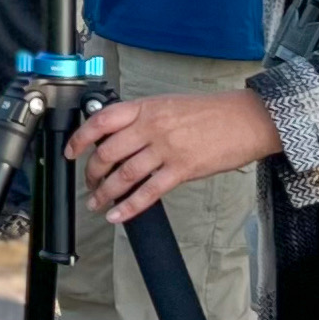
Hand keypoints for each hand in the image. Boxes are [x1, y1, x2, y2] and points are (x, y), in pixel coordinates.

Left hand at [67, 88, 281, 223]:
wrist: (246, 119)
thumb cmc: (212, 112)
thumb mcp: (170, 105)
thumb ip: (144, 118)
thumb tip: (118, 137)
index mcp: (147, 108)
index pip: (102, 121)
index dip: (80, 138)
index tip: (71, 152)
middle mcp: (153, 126)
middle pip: (108, 152)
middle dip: (91, 173)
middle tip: (88, 183)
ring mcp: (167, 148)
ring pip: (124, 175)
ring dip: (105, 193)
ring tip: (97, 203)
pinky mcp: (182, 169)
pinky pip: (148, 192)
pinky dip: (129, 207)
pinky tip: (118, 215)